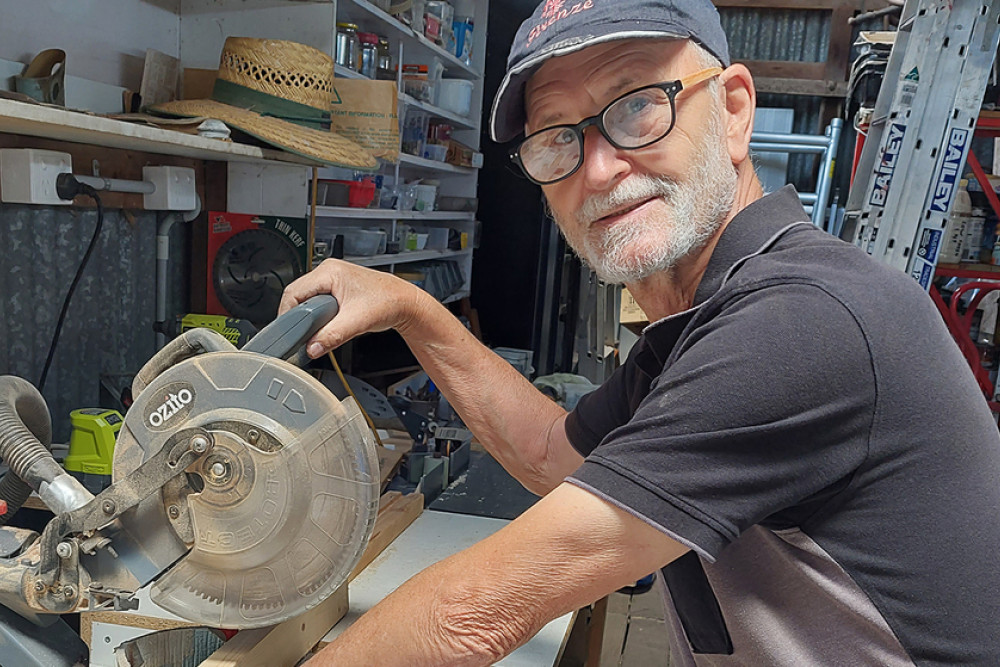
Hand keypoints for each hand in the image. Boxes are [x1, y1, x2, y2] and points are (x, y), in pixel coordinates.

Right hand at [279, 258, 425, 357]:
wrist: (405, 303)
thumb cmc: (389, 302)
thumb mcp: (356, 323)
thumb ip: (331, 337)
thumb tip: (311, 348)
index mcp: (330, 272)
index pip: (293, 292)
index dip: (287, 314)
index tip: (287, 333)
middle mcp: (329, 271)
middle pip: (298, 295)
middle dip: (297, 317)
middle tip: (301, 335)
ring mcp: (332, 278)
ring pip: (307, 299)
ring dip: (308, 317)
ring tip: (314, 331)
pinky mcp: (337, 288)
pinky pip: (317, 301)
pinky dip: (317, 315)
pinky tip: (322, 325)